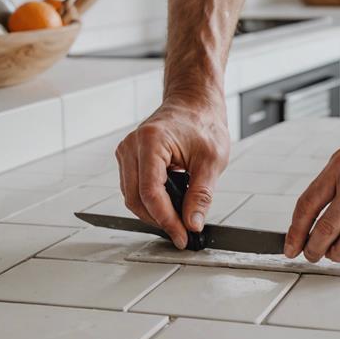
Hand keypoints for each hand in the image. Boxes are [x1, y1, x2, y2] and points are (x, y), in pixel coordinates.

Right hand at [115, 95, 229, 248]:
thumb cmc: (203, 123)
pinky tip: (168, 207)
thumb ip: (201, 195)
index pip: (151, 192)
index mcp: (151, 142)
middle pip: (136, 198)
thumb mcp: (212, 161)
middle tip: (182, 233)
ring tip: (178, 221)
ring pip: (132, 196)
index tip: (182, 236)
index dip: (166, 219)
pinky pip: (133, 188)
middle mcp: (132, 146)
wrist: (194, 103)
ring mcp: (126, 151)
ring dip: (153, 213)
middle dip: (159, 220)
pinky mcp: (129, 158)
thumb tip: (193, 223)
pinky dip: (149, 202)